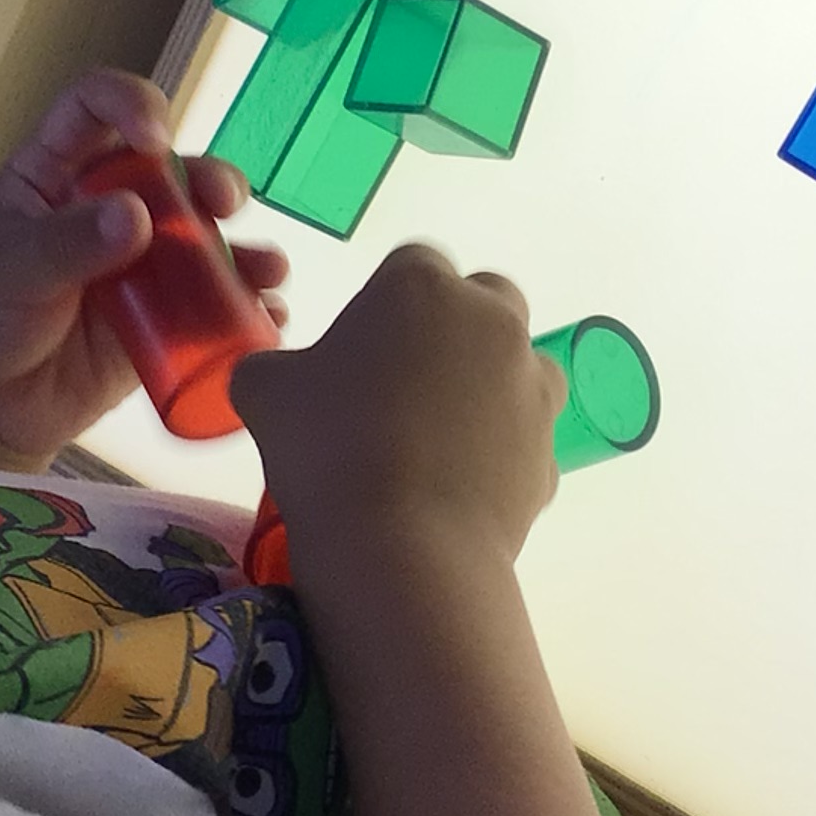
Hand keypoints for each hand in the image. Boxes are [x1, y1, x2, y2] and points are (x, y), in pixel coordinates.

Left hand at [0, 70, 289, 470]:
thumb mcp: (6, 269)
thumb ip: (69, 243)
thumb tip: (137, 217)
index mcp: (54, 173)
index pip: (94, 108)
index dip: (130, 105)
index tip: (156, 136)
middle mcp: (104, 209)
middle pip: (171, 174)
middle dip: (209, 181)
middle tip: (224, 203)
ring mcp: (137, 267)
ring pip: (204, 241)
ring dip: (243, 249)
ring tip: (267, 270)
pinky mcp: (159, 323)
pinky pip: (213, 308)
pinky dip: (246, 311)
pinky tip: (267, 320)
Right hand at [229, 244, 562, 569]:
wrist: (400, 549)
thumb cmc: (326, 450)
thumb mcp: (264, 393)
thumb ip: (274, 367)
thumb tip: (285, 380)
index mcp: (422, 286)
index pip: (412, 265)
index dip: (385, 303)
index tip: (362, 348)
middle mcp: (491, 322)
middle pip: (484, 300)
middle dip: (453, 327)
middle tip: (406, 381)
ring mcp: (531, 386)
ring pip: (520, 364)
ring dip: (490, 383)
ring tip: (440, 434)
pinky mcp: (551, 452)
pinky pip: (525, 437)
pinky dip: (501, 451)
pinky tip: (458, 485)